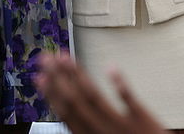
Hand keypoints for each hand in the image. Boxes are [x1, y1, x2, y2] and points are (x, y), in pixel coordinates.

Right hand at [36, 52, 165, 133]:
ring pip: (96, 99)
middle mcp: (103, 133)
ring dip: (78, 76)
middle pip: (76, 102)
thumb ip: (85, 126)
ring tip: (66, 57)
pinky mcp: (144, 123)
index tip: (39, 76)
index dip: (51, 94)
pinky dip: (120, 85)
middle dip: (58, 78)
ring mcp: (123, 128)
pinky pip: (130, 102)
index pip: (67, 113)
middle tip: (46, 57)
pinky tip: (110, 66)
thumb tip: (65, 104)